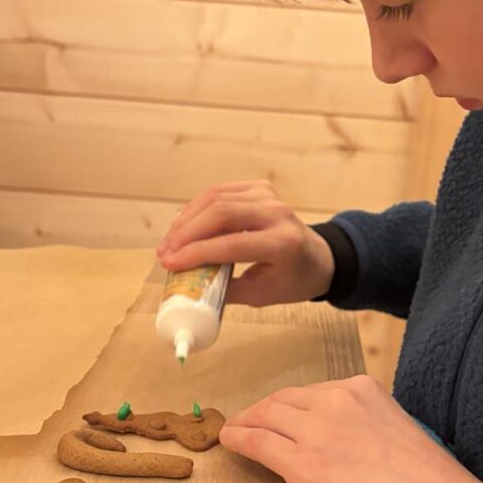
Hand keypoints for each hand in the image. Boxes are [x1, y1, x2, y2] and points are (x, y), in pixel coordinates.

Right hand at [156, 179, 334, 306]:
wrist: (318, 258)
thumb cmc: (290, 280)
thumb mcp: (261, 295)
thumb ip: (224, 290)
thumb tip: (185, 286)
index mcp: (283, 243)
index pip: (232, 244)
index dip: (196, 254)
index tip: (170, 264)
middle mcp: (277, 214)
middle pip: (221, 213)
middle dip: (186, 234)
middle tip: (165, 254)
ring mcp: (268, 195)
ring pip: (215, 198)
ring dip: (186, 220)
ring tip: (169, 243)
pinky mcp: (259, 188)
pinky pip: (219, 192)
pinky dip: (197, 208)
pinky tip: (183, 226)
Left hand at [220, 375, 482, 482]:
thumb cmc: (427, 479)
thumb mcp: (394, 426)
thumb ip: (364, 421)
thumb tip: (341, 436)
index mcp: (361, 388)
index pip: (311, 392)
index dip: (287, 406)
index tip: (277, 415)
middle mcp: (336, 399)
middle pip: (283, 400)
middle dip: (261, 411)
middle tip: (247, 422)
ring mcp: (317, 430)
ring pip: (266, 417)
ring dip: (245, 423)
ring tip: (234, 432)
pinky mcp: (303, 463)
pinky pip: (259, 444)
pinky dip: (239, 440)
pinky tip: (230, 442)